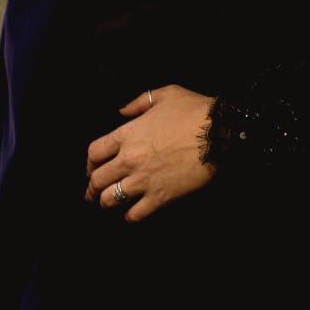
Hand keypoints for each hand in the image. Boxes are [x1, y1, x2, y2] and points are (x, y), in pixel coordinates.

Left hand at [84, 85, 215, 221]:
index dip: (90, 163)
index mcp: (128, 134)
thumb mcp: (166, 94)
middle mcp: (130, 159)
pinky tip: (131, 214)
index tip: (92, 167)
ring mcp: (144, 180)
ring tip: (108, 203)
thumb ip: (139, 102)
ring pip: (111, 199)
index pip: (94, 153)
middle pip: (97, 180)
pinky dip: (130, 216)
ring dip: (106, 202)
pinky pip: (135, 214)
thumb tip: (121, 111)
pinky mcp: (160, 196)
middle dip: (92, 188)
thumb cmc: (194, 110)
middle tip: (92, 193)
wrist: (219, 132)